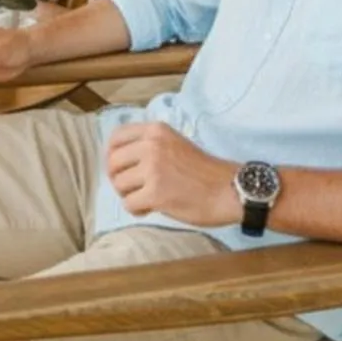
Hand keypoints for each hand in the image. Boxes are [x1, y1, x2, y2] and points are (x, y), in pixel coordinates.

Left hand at [105, 123, 239, 226]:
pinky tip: (152, 208)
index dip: (112, 155)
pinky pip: (129, 204)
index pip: (116, 137)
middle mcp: (152, 145)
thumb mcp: (174, 144)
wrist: (228, 190)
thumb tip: (118, 161)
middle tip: (135, 188)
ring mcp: (153, 169)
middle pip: (112, 163)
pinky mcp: (155, 193)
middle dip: (119, 179)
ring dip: (130, 195)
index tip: (121, 168)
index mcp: (156, 130)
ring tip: (148, 198)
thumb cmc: (203, 171)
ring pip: (119, 185)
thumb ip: (149, 146)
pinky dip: (137, 210)